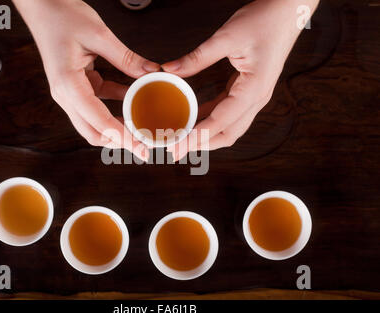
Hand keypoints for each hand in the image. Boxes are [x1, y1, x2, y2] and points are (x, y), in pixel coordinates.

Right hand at [13, 0, 159, 160]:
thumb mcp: (99, 35)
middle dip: (119, 141)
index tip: (141, 146)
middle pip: (93, 132)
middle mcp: (65, 95)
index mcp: (68, 85)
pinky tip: (132, 101)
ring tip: (140, 128)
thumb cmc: (61, 16)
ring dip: (117, 127)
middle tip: (143, 144)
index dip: (122, 137)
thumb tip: (150, 73)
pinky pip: (97, 105)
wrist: (41, 7)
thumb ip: (126, 58)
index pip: (99, 122)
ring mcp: (69, 93)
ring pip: (94, 123)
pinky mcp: (76, 87)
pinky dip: (114, 107)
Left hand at [163, 0, 318, 160]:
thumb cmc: (266, 21)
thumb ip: (197, 57)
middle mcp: (257, 98)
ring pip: (230, 128)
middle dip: (201, 145)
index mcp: (254, 89)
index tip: (177, 144)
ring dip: (207, 136)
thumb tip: (170, 70)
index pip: (220, 121)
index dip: (197, 136)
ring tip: (183, 139)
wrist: (289, 11)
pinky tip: (195, 118)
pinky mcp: (250, 90)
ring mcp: (256, 96)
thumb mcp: (227, 37)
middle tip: (177, 150)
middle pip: (228, 134)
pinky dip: (212, 120)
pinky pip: (230, 113)